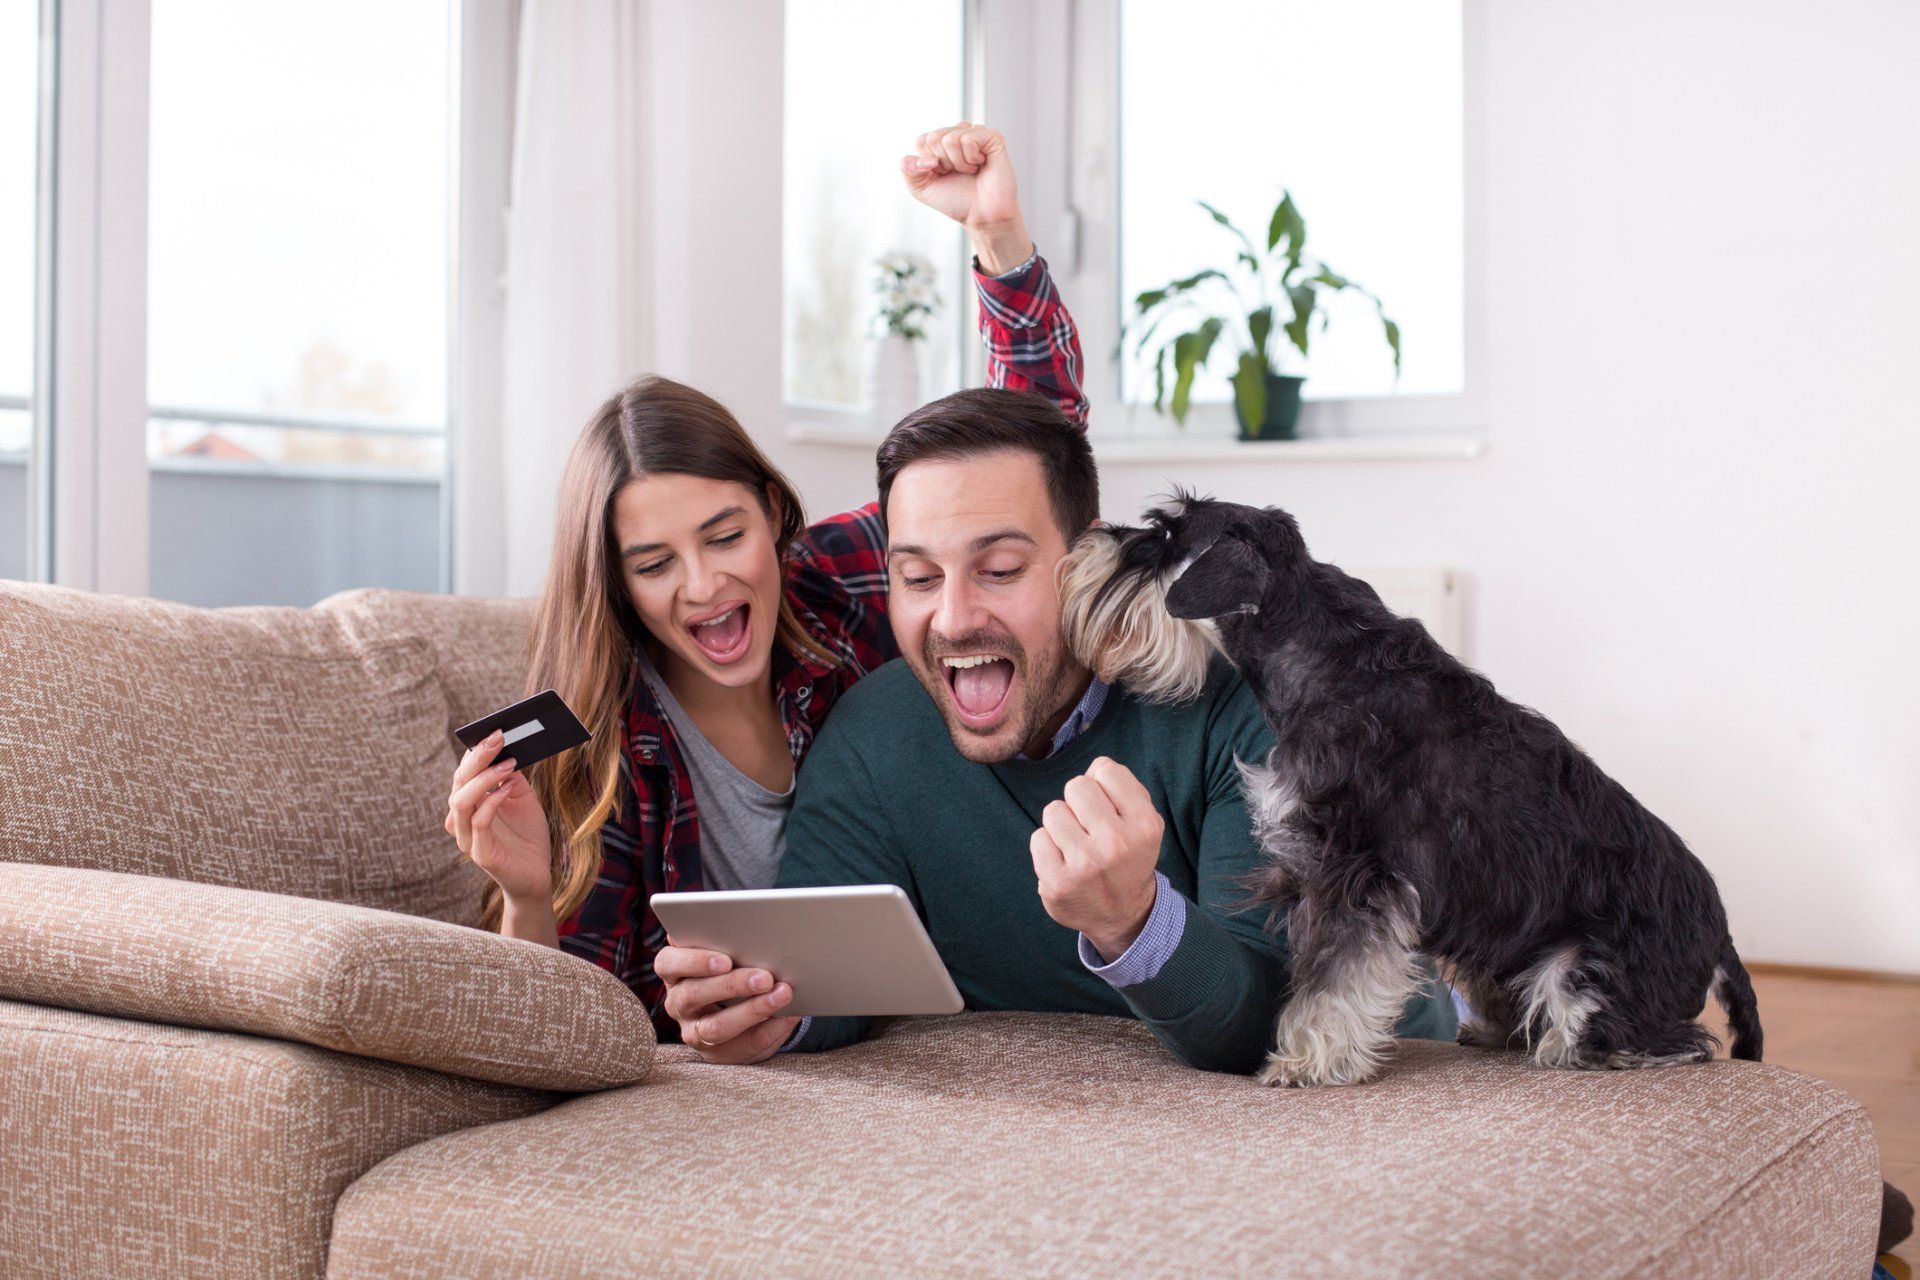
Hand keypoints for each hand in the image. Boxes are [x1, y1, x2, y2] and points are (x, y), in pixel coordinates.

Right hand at [445, 729, 551, 904]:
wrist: (537, 874)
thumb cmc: (527, 835)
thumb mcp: (521, 798)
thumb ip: (511, 777)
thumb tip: (507, 749)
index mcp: (469, 804)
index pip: (463, 773)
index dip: (474, 752)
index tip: (492, 731)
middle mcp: (460, 820)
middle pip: (459, 782)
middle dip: (477, 757)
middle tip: (497, 738)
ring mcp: (467, 838)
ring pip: (461, 801)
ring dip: (484, 778)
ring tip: (507, 763)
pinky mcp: (480, 853)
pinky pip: (479, 822)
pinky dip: (492, 802)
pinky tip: (507, 789)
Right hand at [656, 943, 799, 1064]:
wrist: (734, 1014)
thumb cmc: (728, 972)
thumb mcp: (723, 955)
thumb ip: (728, 945)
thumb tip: (755, 934)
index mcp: (674, 971)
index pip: (668, 963)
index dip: (694, 961)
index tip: (725, 960)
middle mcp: (678, 1002)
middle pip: (693, 994)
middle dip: (731, 985)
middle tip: (764, 977)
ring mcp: (694, 1030)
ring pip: (716, 1026)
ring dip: (753, 1010)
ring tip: (782, 994)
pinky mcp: (717, 1051)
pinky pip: (746, 1044)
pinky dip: (772, 1027)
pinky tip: (789, 1014)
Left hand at [902, 121, 1031, 274]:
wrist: (980, 216)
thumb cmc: (955, 200)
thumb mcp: (921, 188)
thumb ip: (908, 169)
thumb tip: (920, 158)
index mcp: (942, 142)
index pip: (922, 140)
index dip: (929, 163)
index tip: (943, 175)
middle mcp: (959, 134)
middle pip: (934, 137)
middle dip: (943, 162)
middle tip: (958, 173)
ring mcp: (976, 133)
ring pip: (951, 138)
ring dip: (958, 163)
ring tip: (970, 171)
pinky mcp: (992, 137)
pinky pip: (969, 139)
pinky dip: (971, 159)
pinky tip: (980, 165)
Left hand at [1029, 757, 1164, 961]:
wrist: (1122, 915)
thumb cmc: (1128, 856)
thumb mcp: (1142, 821)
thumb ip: (1122, 786)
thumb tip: (1094, 768)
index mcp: (1144, 824)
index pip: (1105, 771)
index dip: (1103, 786)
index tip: (1109, 809)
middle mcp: (1117, 844)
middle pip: (1077, 786)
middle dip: (1079, 802)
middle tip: (1090, 828)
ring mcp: (1085, 865)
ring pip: (1053, 810)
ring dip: (1061, 824)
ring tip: (1076, 845)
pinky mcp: (1057, 883)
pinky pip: (1038, 838)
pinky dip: (1047, 847)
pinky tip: (1063, 861)